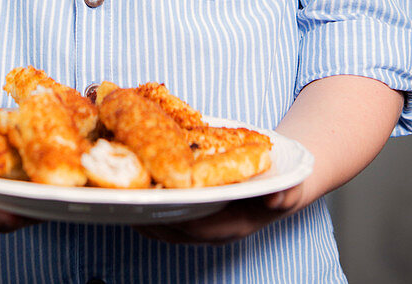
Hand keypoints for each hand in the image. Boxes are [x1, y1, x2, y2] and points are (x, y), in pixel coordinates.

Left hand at [136, 183, 304, 245]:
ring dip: (143, 213)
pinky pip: (167, 212)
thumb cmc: (285, 184)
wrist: (282, 181)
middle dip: (148, 218)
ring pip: (165, 225)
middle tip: (125, 199)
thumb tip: (276, 197)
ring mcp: (201, 222)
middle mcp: (213, 229)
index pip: (197, 228)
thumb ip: (285, 195)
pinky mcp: (193, 211)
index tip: (154, 203)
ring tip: (119, 194)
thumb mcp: (291, 187)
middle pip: (173, 231)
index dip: (174, 217)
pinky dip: (151, 202)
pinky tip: (136, 183)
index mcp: (232, 226)